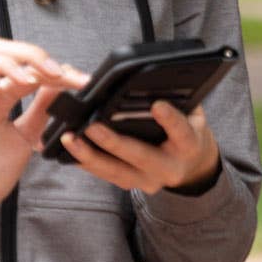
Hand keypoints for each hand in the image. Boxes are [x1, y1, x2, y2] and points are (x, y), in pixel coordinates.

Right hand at [0, 39, 76, 246]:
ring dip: (3, 64)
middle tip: (55, 71)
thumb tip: (62, 87)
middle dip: (26, 52)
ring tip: (30, 79)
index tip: (80, 80)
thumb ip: (40, 112)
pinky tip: (1, 90)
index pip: (23, 66)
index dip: (51, 66)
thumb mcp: (25, 138)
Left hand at [54, 67, 221, 195]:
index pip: (182, 132)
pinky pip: (106, 175)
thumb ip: (178, 99)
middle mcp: (170, 168)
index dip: (171, 120)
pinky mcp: (131, 185)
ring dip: (90, 155)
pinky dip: (86, 163)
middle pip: (140, 156)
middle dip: (113, 142)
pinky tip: (68, 151)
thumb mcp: (192, 114)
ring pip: (116, 171)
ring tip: (69, 139)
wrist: (192, 167)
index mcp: (189, 146)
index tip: (157, 105)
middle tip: (92, 126)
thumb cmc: (187, 131)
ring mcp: (149, 181)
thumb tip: (157, 77)